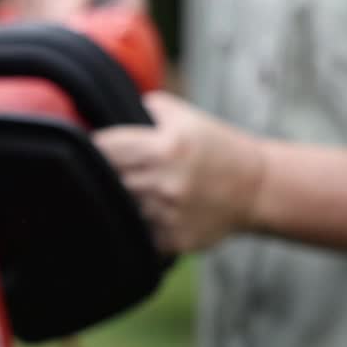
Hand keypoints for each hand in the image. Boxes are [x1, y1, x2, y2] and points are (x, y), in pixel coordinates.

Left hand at [93, 94, 266, 252]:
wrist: (256, 188)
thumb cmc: (215, 147)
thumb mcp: (185, 116)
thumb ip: (146, 107)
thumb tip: (104, 108)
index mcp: (164, 147)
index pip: (104, 147)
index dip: (93, 146)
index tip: (90, 148)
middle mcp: (164, 183)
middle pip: (107, 180)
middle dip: (104, 174)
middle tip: (108, 171)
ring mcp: (168, 215)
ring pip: (120, 208)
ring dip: (121, 201)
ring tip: (131, 192)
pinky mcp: (173, 240)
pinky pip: (138, 234)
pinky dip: (138, 225)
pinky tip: (150, 213)